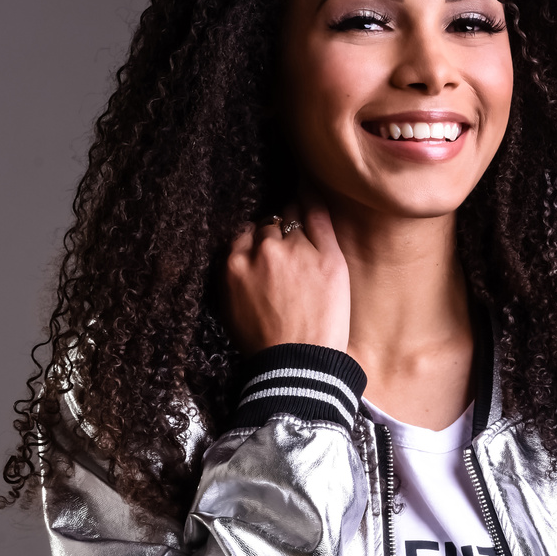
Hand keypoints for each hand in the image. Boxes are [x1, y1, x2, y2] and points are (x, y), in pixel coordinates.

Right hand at [223, 202, 350, 355]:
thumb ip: (232, 274)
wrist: (297, 367)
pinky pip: (318, 215)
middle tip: (286, 250)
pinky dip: (313, 199)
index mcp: (233, 265)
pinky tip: (311, 189)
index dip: (254, 240)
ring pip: (291, 217)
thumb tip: (238, 252)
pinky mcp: (327, 255)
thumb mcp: (230, 309)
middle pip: (267, 226)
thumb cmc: (264, 345)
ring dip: (294, 221)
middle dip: (274, 234)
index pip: (243, 234)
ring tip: (301, 229)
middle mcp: (262, 251)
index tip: (263, 246)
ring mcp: (296, 250)